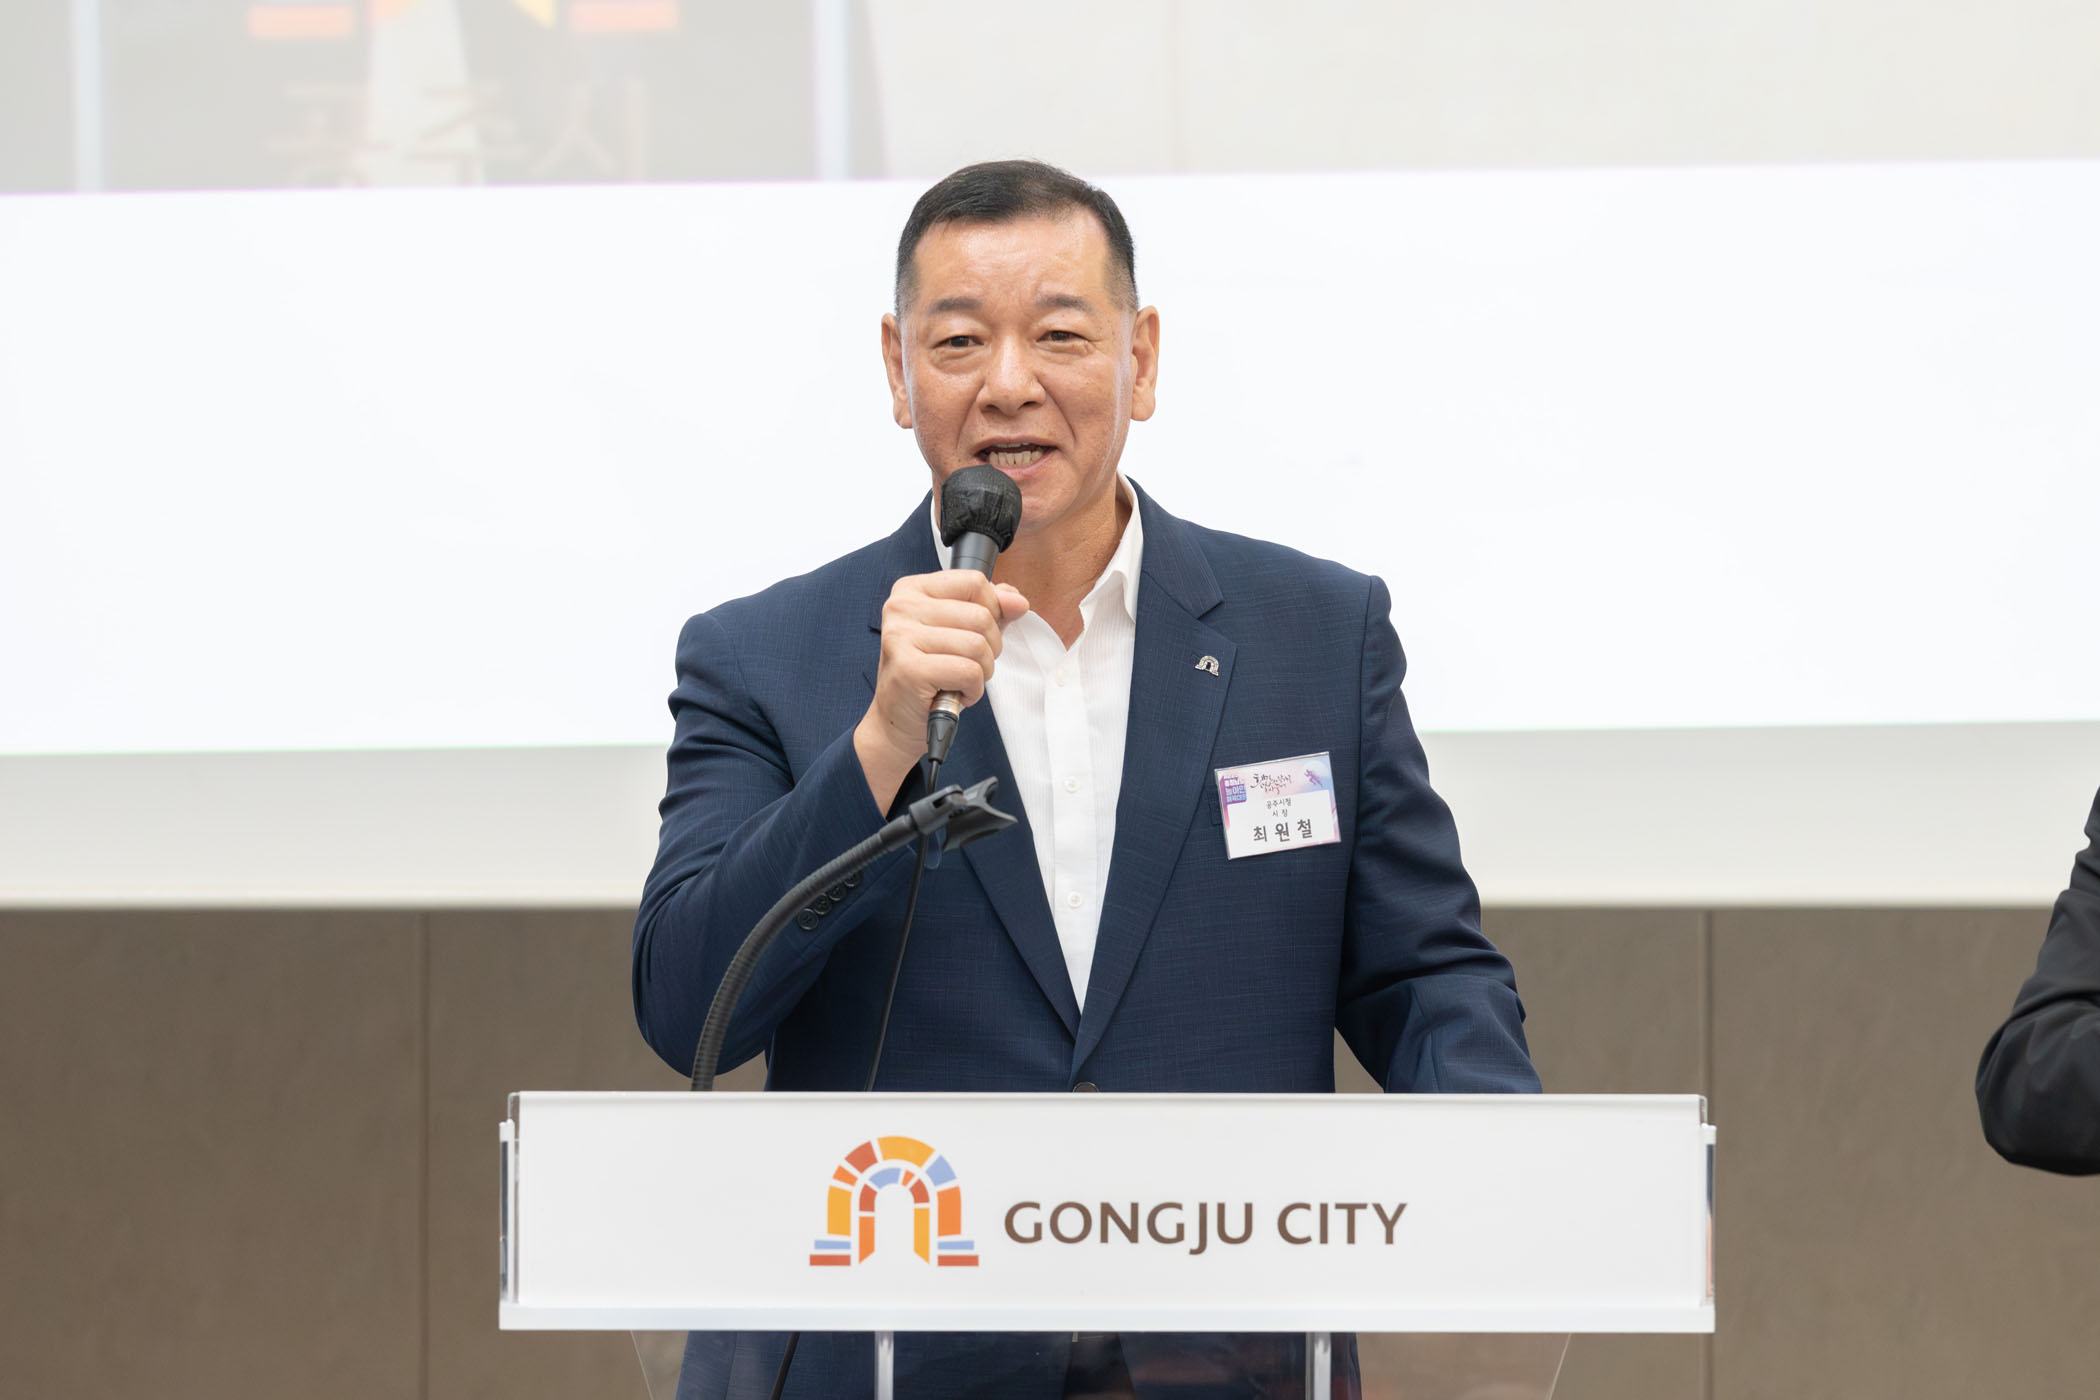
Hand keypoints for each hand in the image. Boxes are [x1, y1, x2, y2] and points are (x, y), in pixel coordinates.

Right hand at [854, 572, 1029, 808]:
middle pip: (980, 615)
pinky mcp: (909, 669)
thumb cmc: (930, 673)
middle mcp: (901, 608)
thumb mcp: (959, 632)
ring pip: (978, 646)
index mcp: (912, 589)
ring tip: (959, 680)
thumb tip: (1018, 601)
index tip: (978, 633)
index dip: (992, 610)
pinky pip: (969, 672)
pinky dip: (973, 689)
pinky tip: (954, 693)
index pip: (973, 582)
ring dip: (981, 672)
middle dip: (989, 648)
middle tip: (967, 665)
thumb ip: (990, 609)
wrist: (897, 718)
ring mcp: (901, 637)